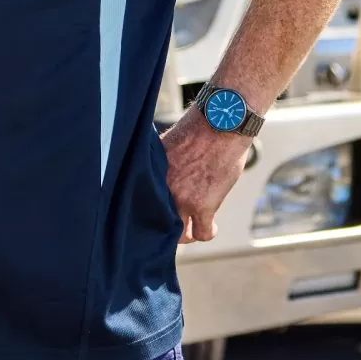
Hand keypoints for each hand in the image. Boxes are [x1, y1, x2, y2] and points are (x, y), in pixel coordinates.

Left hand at [161, 109, 252, 243]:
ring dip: (188, 232)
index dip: (152, 212)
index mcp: (150, 175)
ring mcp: (182, 200)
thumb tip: (160, 181)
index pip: (140, 206)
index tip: (159, 213)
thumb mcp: (168, 149)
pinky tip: (211, 226)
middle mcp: (161, 190)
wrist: (220, 124)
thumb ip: (162, 170)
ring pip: (181, 235)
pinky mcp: (203, 206)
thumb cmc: (198, 131)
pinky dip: (208, 232)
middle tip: (177, 223)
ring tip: (194, 226)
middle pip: (158, 225)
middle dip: (167, 228)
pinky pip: (203, 233)